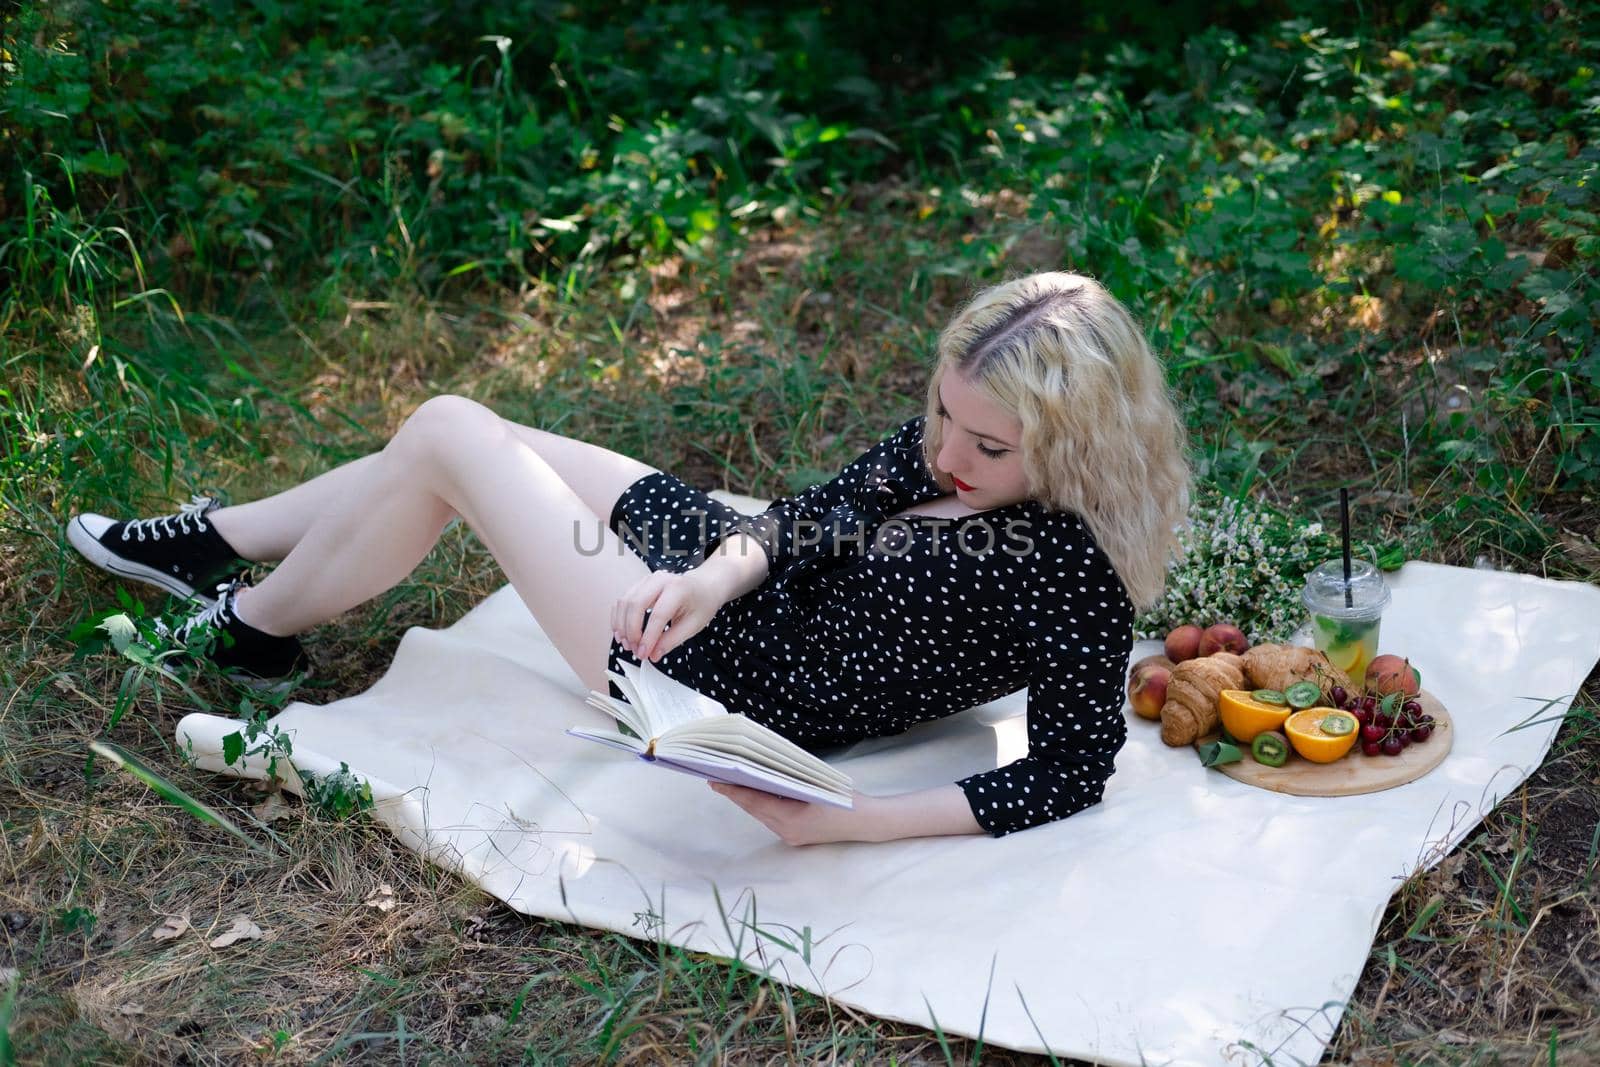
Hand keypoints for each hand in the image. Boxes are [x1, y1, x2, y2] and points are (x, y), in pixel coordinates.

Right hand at [611, 568, 729, 662]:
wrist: (703, 587)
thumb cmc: (701, 604)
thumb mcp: (693, 625)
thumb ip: (671, 640)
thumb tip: (652, 655)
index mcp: (678, 588)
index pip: (658, 615)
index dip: (648, 637)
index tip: (643, 654)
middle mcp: (660, 579)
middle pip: (636, 605)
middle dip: (631, 631)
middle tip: (634, 650)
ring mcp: (647, 580)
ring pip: (625, 602)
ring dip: (622, 626)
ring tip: (627, 644)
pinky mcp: (639, 584)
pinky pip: (622, 601)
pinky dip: (618, 618)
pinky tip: (621, 633)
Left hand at [708, 782, 875, 845]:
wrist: (868, 822)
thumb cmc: (845, 800)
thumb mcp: (816, 783)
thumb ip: (790, 778)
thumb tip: (763, 767)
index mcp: (791, 818)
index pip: (755, 802)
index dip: (734, 790)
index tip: (716, 780)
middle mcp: (787, 831)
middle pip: (755, 809)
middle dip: (737, 793)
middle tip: (717, 778)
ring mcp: (791, 837)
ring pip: (762, 815)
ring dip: (748, 800)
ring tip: (732, 782)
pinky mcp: (796, 837)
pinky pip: (772, 819)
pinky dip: (763, 805)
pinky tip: (757, 793)